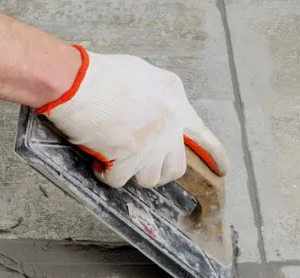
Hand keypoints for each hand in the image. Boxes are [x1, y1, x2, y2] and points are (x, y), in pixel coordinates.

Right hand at [37, 46, 228, 187]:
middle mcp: (169, 125)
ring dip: (131, 174)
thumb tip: (150, 113)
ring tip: (115, 159)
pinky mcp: (128, 159)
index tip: (220, 171)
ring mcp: (150, 145)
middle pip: (175, 167)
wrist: (78, 83)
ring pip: (149, 179)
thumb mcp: (142, 74)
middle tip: (139, 165)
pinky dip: (105, 174)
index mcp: (175, 102)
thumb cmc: (101, 75)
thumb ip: (155, 97)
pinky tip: (97, 160)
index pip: (201, 135)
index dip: (214, 156)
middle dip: (158, 170)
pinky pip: (118, 180)